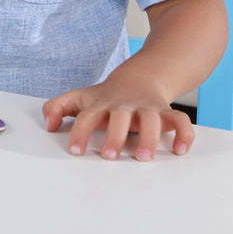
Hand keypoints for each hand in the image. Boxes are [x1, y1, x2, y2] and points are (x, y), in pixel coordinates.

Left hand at [42, 71, 194, 161]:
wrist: (140, 77)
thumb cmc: (106, 97)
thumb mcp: (79, 98)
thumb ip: (57, 107)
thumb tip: (49, 125)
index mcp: (101, 104)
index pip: (87, 117)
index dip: (80, 132)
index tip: (76, 151)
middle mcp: (124, 105)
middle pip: (120, 117)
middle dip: (114, 135)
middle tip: (108, 156)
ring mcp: (146, 107)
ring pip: (151, 119)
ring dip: (148, 137)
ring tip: (142, 156)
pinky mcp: (166, 112)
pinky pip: (180, 120)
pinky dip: (184, 134)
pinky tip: (179, 150)